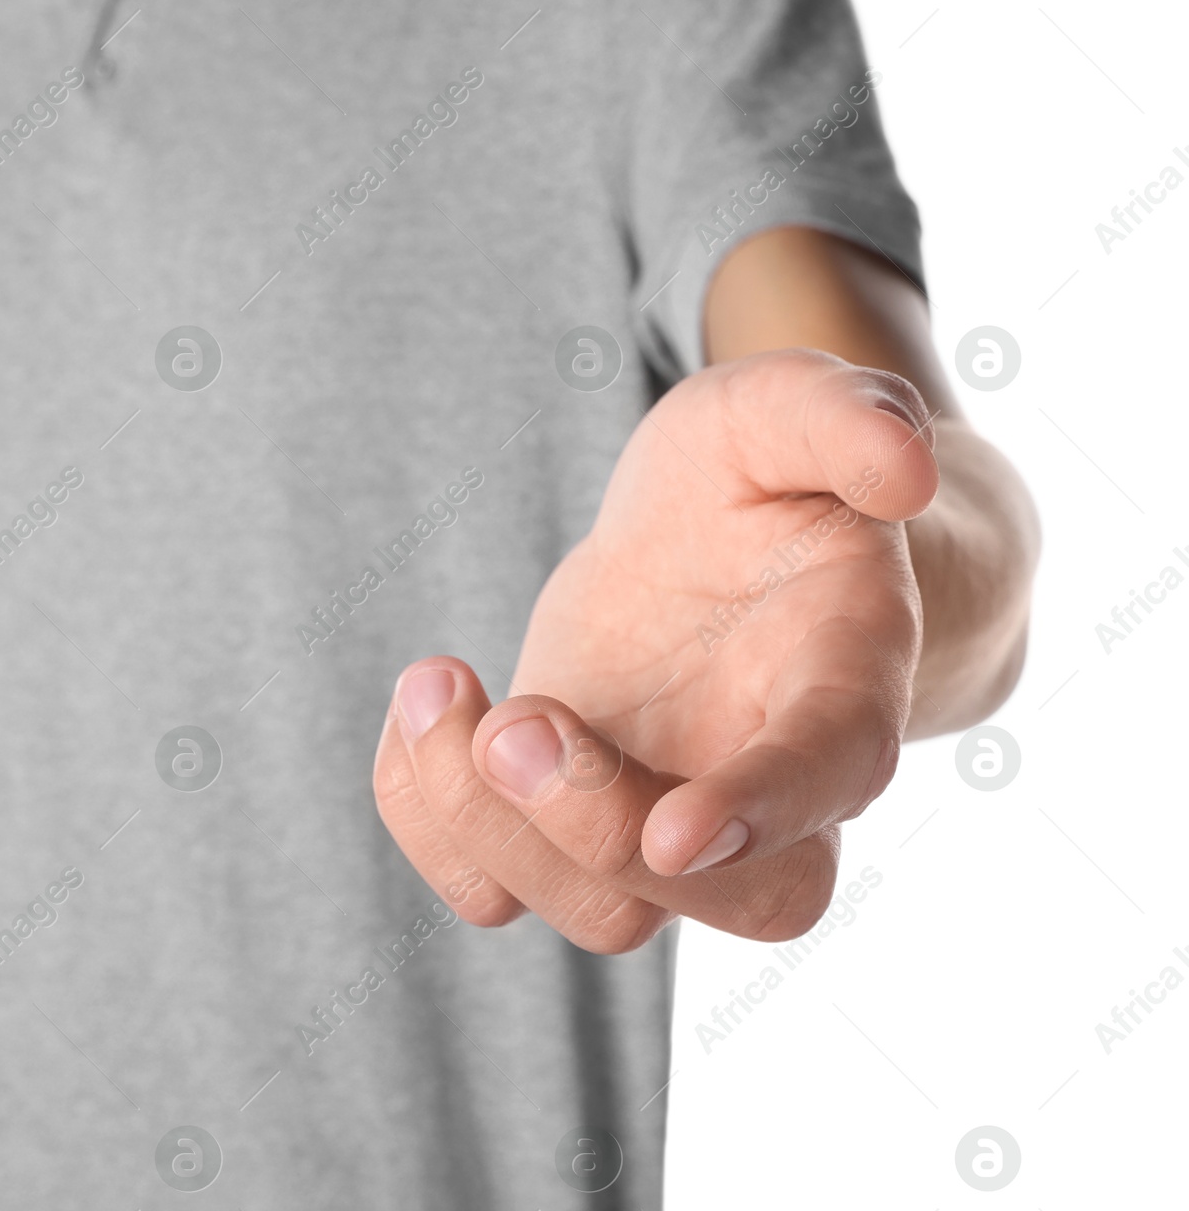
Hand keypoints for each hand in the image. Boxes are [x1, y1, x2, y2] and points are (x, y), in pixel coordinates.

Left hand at [373, 348, 939, 949]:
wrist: (720, 547)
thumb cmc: (766, 486)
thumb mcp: (789, 416)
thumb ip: (847, 421)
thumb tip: (903, 470)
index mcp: (843, 685)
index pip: (827, 774)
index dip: (761, 811)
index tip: (677, 834)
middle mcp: (770, 788)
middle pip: (723, 898)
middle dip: (597, 830)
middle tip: (513, 722)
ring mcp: (667, 822)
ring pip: (602, 912)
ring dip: (488, 821)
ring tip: (435, 684)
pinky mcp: (571, 821)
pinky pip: (493, 884)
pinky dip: (427, 819)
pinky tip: (425, 708)